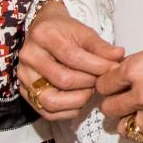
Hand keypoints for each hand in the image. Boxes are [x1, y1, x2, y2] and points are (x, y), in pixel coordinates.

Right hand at [19, 0, 123, 121]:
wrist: (44, 31)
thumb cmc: (65, 32)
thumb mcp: (84, 32)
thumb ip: (101, 46)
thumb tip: (118, 57)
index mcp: (43, 35)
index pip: (71, 56)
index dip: (96, 66)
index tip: (113, 69)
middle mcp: (29, 56)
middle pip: (62, 79)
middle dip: (88, 83)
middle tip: (101, 81)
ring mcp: (24, 76)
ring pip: (51, 101)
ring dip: (78, 100)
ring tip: (90, 90)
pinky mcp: (25, 92)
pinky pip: (46, 112)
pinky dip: (67, 111)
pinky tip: (79, 101)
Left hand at [96, 33, 142, 142]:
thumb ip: (138, 65)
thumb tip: (123, 74)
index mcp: (137, 69)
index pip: (103, 85)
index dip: (105, 84)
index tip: (110, 85)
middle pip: (109, 108)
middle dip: (112, 103)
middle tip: (119, 100)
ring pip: (123, 128)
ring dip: (126, 121)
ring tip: (134, 114)